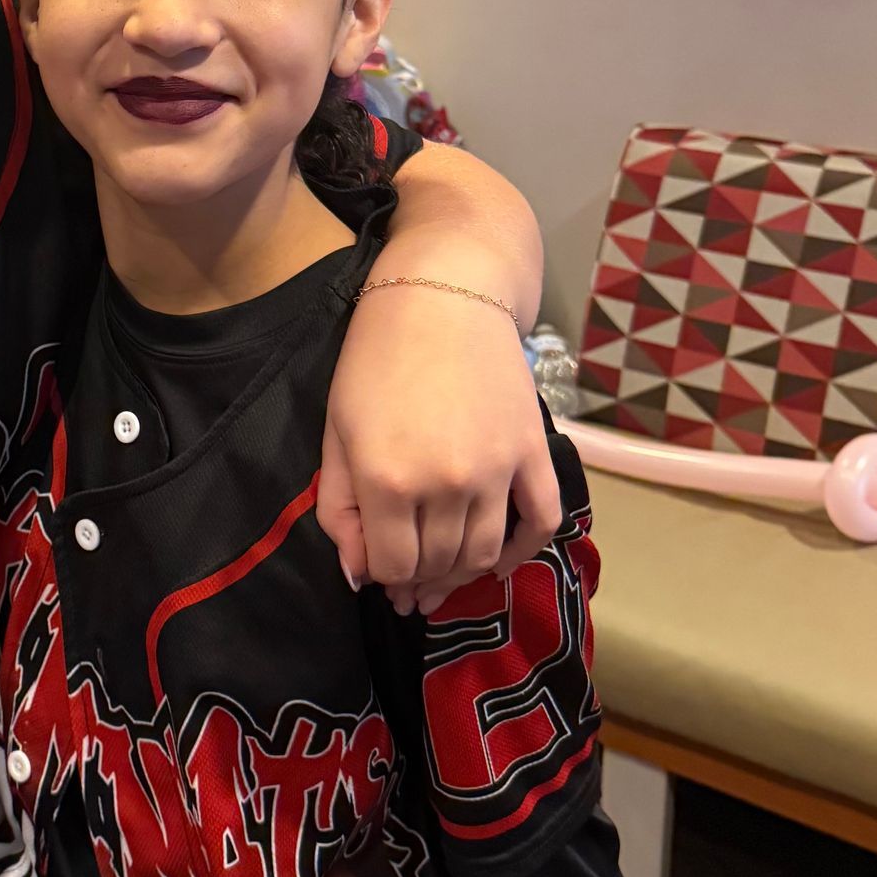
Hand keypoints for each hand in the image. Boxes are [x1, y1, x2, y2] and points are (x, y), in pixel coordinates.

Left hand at [319, 284, 561, 614]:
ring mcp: (497, 472)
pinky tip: (498, 563)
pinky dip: (522, 552)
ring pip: (484, 553)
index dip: (382, 576)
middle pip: (437, 563)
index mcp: (387, 480)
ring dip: (461, 574)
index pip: (391, 566)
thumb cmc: (374, 359)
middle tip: (408, 581)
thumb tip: (358, 575)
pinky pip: (541, 522)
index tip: (378, 567)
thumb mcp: (336, 432)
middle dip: (418, 579)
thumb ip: (339, 509)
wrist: (443, 295)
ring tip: (443, 573)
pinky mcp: (534, 453)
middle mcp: (446, 485)